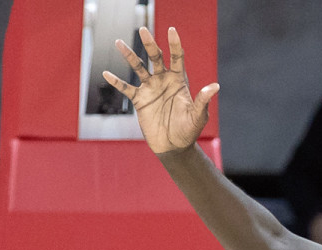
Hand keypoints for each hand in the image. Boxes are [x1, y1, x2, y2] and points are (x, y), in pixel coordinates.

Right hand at [102, 27, 218, 155]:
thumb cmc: (189, 131)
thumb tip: (215, 86)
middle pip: (156, 57)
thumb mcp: (198, 116)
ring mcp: (150, 89)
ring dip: (129, 55)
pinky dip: (116, 82)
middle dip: (150, 44)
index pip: (177, 58)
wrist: (174, 146)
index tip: (172, 30)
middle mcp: (163, 81)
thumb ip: (203, 100)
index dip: (175, 44)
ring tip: (119, 42)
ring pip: (138, 67)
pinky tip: (106, 73)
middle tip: (143, 30)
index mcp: (179, 81)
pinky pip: (126, 88)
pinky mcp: (139, 100)